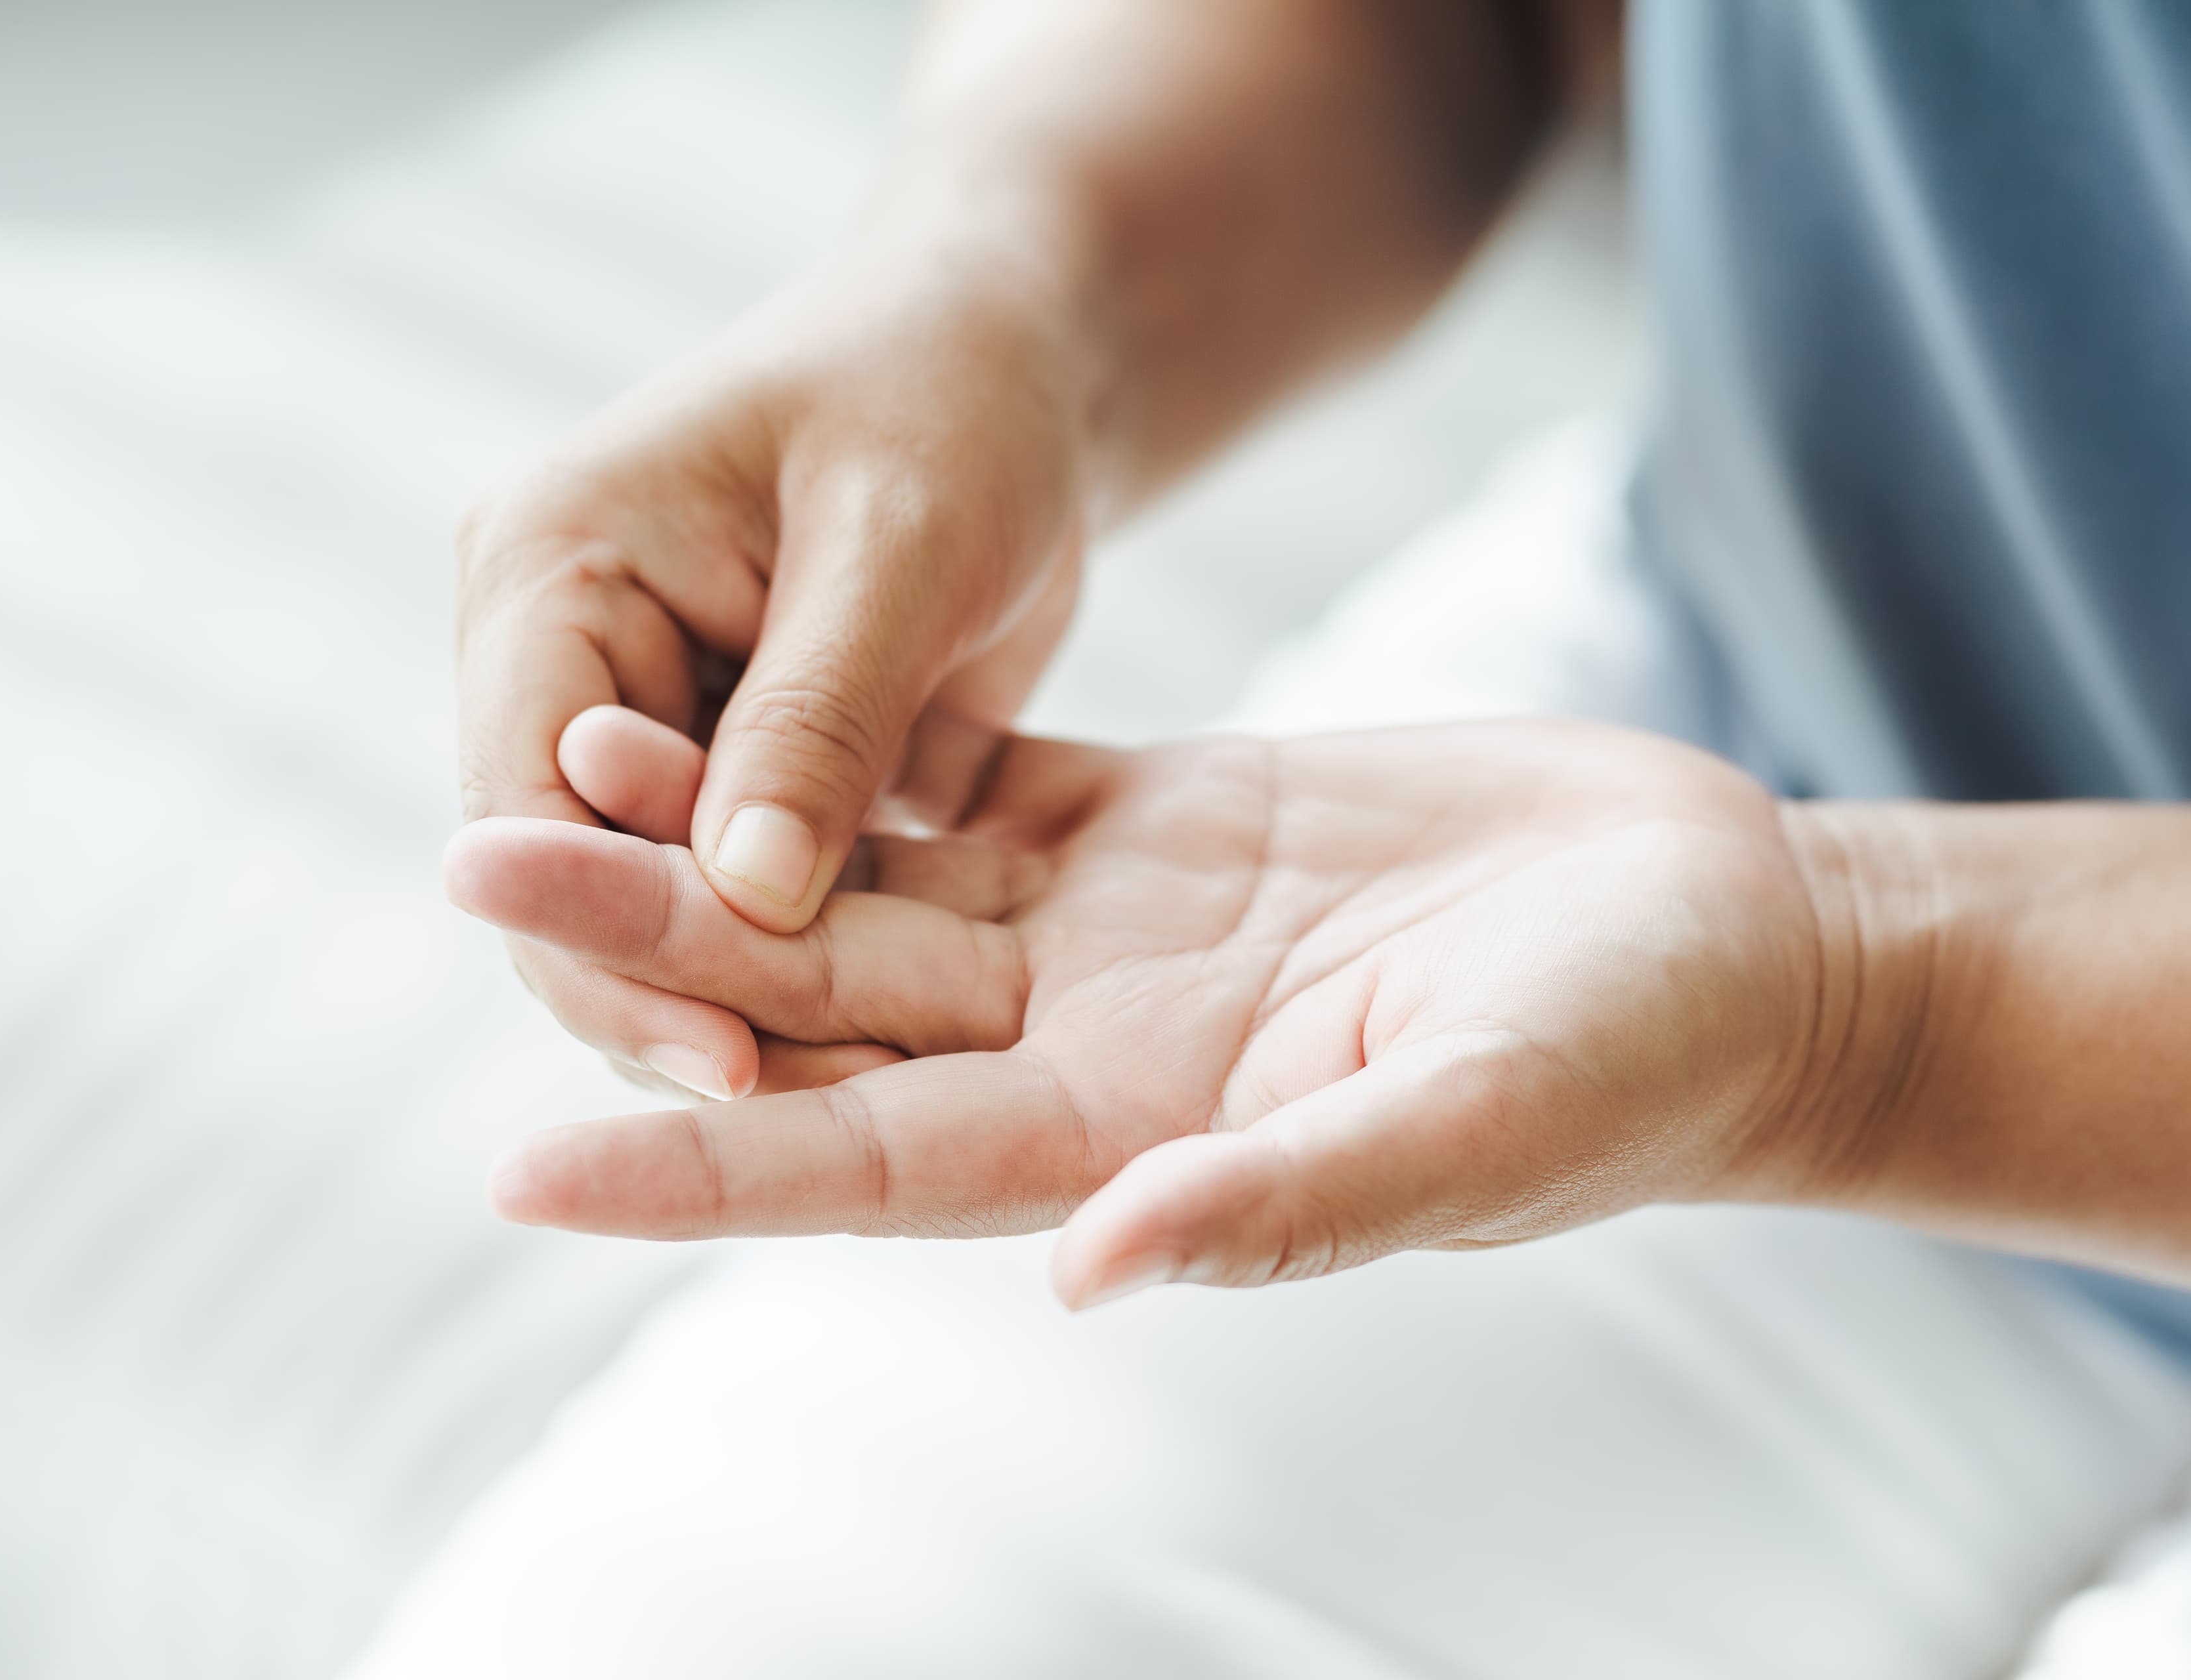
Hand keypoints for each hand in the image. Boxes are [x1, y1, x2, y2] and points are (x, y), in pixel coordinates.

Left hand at [444, 713, 1846, 1306]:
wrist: (1723, 933)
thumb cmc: (1641, 1054)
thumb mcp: (1483, 1125)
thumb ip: (1293, 1200)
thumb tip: (1092, 1268)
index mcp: (1140, 1137)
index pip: (872, 1161)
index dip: (700, 1164)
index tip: (522, 1166)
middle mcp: (1092, 1047)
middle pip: (827, 1005)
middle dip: (653, 950)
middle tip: (467, 870)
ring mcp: (1116, 933)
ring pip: (870, 885)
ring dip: (718, 831)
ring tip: (553, 759)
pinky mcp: (1161, 826)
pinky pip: (966, 789)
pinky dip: (853, 747)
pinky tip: (741, 686)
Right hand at [455, 242, 1091, 1099]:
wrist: (1013, 363)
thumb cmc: (953, 397)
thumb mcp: (899, 538)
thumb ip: (819, 713)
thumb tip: (748, 900)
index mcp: (549, 568)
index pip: (528, 805)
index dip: (616, 945)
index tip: (737, 1062)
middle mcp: (562, 659)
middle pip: (575, 887)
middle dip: (678, 1003)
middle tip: (810, 1125)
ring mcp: (640, 723)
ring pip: (653, 916)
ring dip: (745, 1009)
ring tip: (865, 1112)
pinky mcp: (729, 773)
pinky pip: (739, 904)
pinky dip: (800, 976)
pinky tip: (887, 1058)